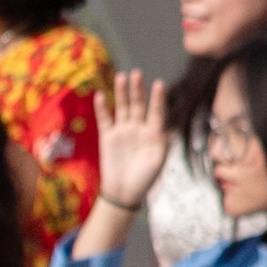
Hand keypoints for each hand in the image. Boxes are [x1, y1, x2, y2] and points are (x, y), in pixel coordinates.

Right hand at [95, 69, 171, 210]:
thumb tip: (167, 126)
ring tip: (122, 77)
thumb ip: (163, 142)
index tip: (159, 84)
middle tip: (137, 73)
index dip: (157, 98)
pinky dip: (102, 108)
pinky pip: (105, 119)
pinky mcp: (108, 137)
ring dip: (122, 93)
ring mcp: (123, 131)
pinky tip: (100, 95)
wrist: (124, 193)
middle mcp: (139, 128)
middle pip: (139, 105)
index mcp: (154, 133)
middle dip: (138, 89)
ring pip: (122, 108)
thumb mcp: (159, 160)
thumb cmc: (145, 179)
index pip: (156, 111)